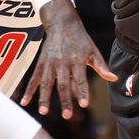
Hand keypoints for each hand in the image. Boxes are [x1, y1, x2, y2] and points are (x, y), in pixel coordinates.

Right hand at [20, 0, 117, 118]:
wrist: (62, 23)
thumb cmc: (80, 39)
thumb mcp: (93, 50)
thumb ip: (101, 66)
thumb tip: (114, 79)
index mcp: (77, 59)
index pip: (81, 78)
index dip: (83, 91)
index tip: (85, 104)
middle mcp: (63, 62)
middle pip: (64, 84)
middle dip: (65, 100)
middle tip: (67, 116)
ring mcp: (50, 63)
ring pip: (47, 82)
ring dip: (44, 98)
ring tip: (44, 112)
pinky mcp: (41, 62)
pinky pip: (34, 78)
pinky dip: (29, 90)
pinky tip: (24, 102)